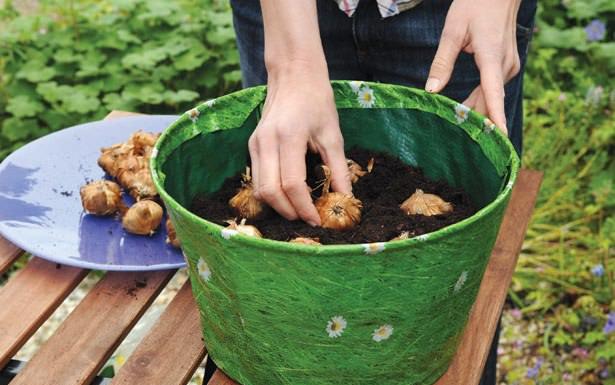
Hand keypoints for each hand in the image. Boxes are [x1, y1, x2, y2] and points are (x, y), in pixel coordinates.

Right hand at [249, 63, 350, 225]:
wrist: (293, 74)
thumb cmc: (317, 100)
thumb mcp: (333, 134)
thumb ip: (338, 169)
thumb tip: (346, 199)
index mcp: (288, 137)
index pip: (292, 184)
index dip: (304, 207)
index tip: (317, 220)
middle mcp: (266, 142)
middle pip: (270, 192)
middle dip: (288, 212)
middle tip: (307, 219)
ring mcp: (255, 143)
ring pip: (259, 189)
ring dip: (278, 205)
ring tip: (299, 210)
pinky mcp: (251, 145)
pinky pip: (257, 178)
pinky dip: (271, 192)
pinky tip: (289, 194)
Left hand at [425, 0, 521, 133]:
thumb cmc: (474, 5)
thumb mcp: (452, 31)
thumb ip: (442, 62)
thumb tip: (432, 90)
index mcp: (491, 55)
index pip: (493, 92)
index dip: (496, 116)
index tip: (499, 137)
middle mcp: (505, 64)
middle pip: (490, 100)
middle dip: (475, 118)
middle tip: (454, 135)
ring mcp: (510, 65)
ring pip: (492, 95)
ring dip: (477, 109)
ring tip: (457, 124)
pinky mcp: (508, 65)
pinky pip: (495, 88)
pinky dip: (482, 99)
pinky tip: (467, 109)